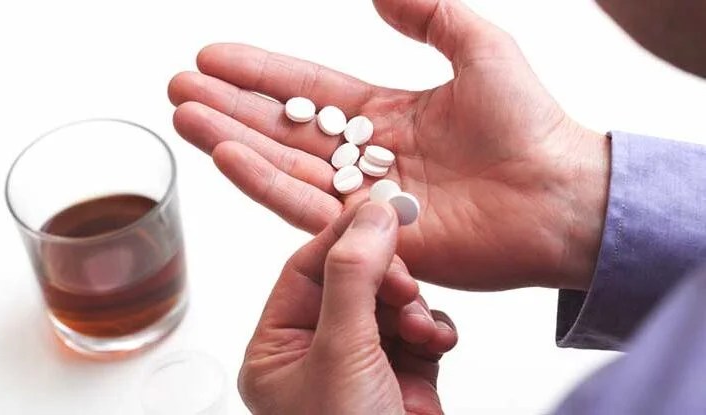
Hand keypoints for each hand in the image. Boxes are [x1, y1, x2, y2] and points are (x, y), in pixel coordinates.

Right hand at [168, 0, 609, 290]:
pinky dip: (265, 182)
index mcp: (386, 115)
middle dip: (230, 106)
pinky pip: (308, 206)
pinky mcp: (367, 235)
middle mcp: (367, 157)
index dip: (262, 71)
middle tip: (180, 88)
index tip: (214, 55)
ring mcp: (364, 199)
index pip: (309, 89)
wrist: (559, 194)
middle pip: (284, 128)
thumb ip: (430, 14)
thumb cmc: (530, 123)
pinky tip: (227, 156)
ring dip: (232, 140)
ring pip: (285, 166)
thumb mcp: (480, 46)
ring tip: (185, 115)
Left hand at [239, 202, 457, 413]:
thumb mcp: (341, 356)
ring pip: (393, 304)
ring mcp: (364, 365)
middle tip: (405, 279)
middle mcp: (318, 353)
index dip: (344, 237)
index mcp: (279, 348)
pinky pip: (421, 333)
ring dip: (414, 308)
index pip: (307, 270)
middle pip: (354, 282)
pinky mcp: (405, 378)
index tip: (380, 210)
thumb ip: (352, 279)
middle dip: (385, 278)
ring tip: (421, 329)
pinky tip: (436, 343)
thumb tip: (370, 217)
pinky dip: (435, 331)